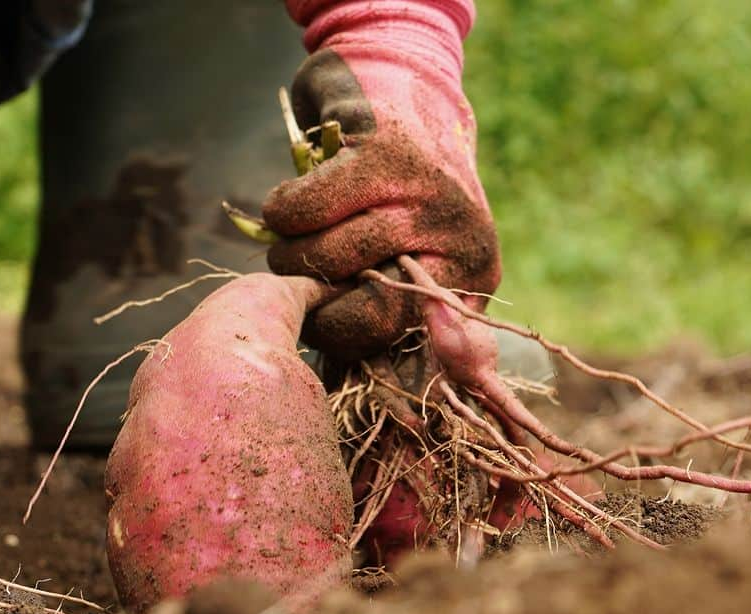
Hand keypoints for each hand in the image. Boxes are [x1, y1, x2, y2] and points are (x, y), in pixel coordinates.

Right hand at [265, 2, 500, 360]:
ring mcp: (426, 196)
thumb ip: (408, 325)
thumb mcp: (418, 260)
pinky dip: (279, 212)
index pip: (391, 337)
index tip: (320, 313)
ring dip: (286, 255)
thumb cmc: (396, 195)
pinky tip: (289, 204)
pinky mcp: (383, 154)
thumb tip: (377, 393)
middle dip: (308, 297)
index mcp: (471, 276)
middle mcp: (461, 239)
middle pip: (352, 306)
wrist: (403, 83)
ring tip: (293, 240)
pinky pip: (300, 211)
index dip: (339, 334)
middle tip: (300, 275)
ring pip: (322, 258)